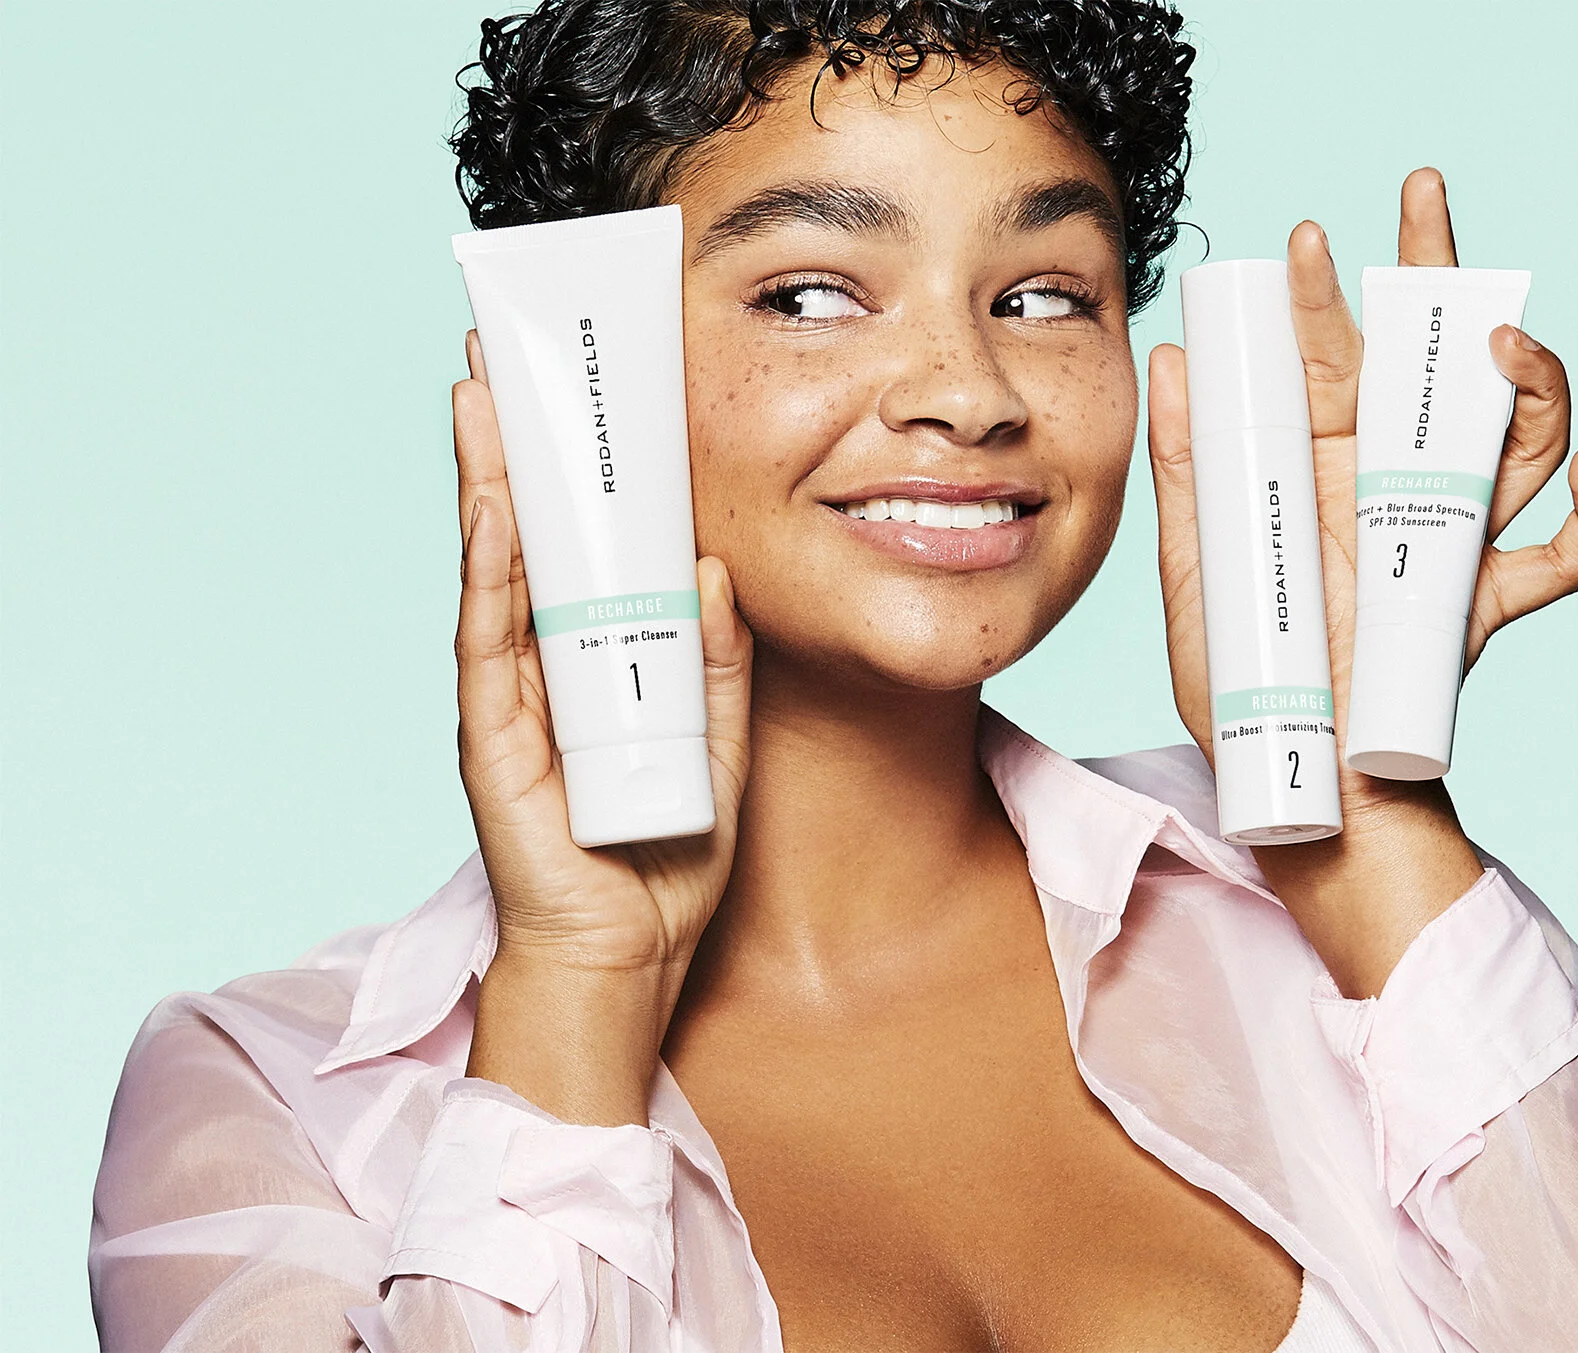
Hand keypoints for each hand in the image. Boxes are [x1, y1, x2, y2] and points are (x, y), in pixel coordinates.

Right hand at [453, 329, 752, 1120]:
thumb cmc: (667, 852)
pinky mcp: (494, 735)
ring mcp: (510, 695)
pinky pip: (491, 640)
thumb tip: (712, 569)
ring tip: (478, 392)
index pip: (580, 547)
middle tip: (498, 355)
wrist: (629, 953)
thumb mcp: (719, 739)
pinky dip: (492, 571)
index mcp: (594, 659)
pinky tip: (492, 507)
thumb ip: (719, 660)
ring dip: (488, 479)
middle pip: (524, 536)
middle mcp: (542, 664)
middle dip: (514, 444)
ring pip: (495, 568)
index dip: (575, 470)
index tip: (577, 388)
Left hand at [1147, 170, 1577, 993]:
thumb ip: (1186, 473)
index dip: (1328, 293)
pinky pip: (1564, 554)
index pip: (1337, 357)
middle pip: (1434, 360)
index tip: (1301, 240)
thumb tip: (1171, 357)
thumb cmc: (1241, 687)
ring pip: (1517, 433)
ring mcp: (1447, 536)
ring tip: (1500, 348)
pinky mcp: (1485, 599)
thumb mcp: (1196, 574)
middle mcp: (1392, 486)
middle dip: (1438, 272)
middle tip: (1421, 196)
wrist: (1300, 788)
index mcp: (1323, 469)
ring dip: (1526, 379)